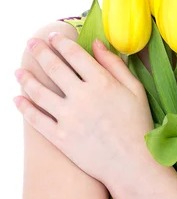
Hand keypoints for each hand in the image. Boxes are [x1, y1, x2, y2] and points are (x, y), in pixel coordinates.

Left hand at [13, 31, 154, 189]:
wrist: (132, 162)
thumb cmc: (137, 123)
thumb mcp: (135, 89)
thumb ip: (114, 64)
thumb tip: (96, 43)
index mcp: (101, 81)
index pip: (74, 54)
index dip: (61, 42)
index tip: (53, 35)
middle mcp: (82, 96)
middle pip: (54, 68)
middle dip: (40, 52)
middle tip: (31, 42)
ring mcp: (68, 117)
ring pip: (39, 92)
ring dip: (26, 78)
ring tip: (18, 70)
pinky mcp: (60, 137)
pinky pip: (36, 119)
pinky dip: (24, 107)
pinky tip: (17, 98)